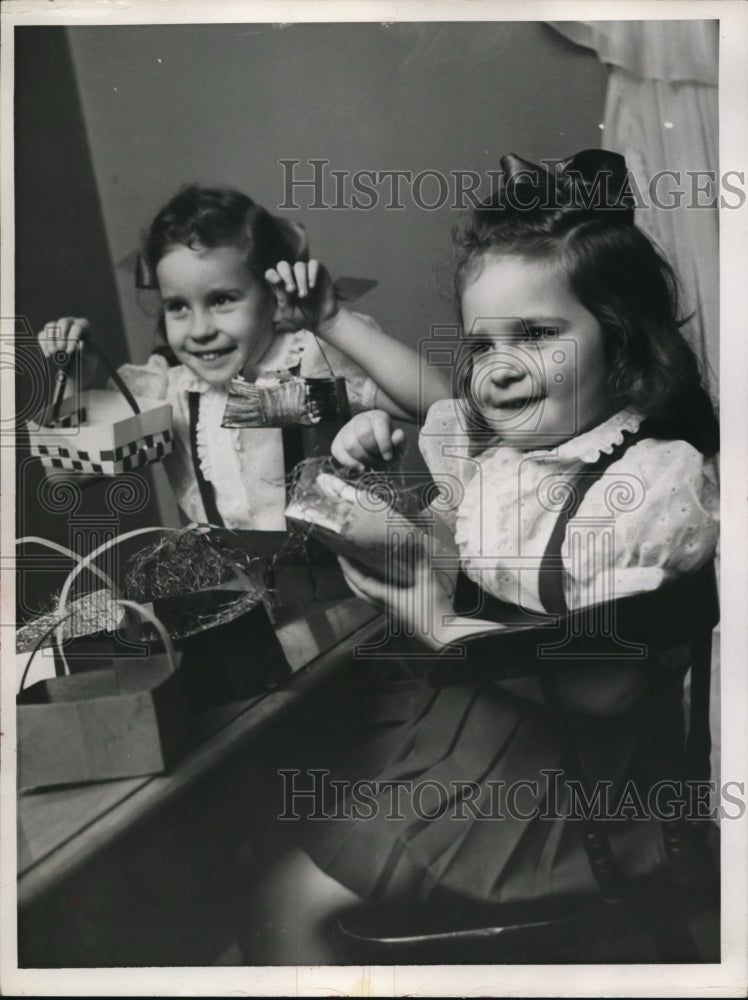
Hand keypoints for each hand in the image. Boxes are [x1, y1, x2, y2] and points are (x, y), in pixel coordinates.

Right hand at [37, 317, 97, 388]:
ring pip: (50, 326)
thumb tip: (81, 345)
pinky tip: (48, 355)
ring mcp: (57, 327)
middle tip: (60, 350)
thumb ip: (87, 352)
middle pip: (63, 322)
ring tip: (52, 353)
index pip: (78, 327)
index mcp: (84, 327)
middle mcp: (71, 324)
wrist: (76, 371)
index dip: (73, 338)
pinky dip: (44, 345)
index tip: (69, 352)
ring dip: (50, 339)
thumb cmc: (87, 363)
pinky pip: (42, 335)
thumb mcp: (91, 360)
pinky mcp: (47, 335)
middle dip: (61, 336)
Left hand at [265, 259, 338, 334]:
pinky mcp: (319, 271)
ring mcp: (305, 272)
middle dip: (286, 275)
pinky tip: (312, 286)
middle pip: (283, 265)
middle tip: (291, 290)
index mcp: (281, 285)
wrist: (322, 319)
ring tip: (303, 295)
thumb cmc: (303, 316)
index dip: (272, 275)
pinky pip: (313, 264)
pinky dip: (312, 273)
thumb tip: (277, 282)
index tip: (277, 281)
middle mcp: (292, 276)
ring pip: (299, 266)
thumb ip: (282, 300)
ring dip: (300, 280)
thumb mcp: (289, 313)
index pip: (271, 274)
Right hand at [331, 410, 406, 470]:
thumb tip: (398, 434)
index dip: (384, 443)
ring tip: (370, 465)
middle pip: (363, 433)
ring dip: (362, 459)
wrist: (377, 460)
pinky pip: (338, 452)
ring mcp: (346, 430)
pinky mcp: (337, 442)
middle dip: (372, 452)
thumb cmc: (389, 452)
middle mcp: (360, 419)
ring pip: (350, 444)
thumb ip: (401, 442)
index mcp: (378, 417)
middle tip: (378, 462)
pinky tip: (360, 467)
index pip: (379, 424)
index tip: (388, 457)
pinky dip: (350, 463)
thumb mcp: (399, 449)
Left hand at [338, 548, 454, 651]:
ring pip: (367, 598)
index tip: (340, 558)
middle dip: (349, 578)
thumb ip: (420, 562)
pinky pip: (378, 602)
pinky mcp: (399, 616)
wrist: (443, 635)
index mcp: (388, 598)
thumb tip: (413, 542)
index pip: (362, 583)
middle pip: (359, 593)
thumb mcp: (428, 582)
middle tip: (344, 564)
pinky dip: (372, 591)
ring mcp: (391, 613)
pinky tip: (380, 586)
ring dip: (359, 586)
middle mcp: (385, 607)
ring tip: (357, 572)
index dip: (349, 570)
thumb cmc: (434, 610)